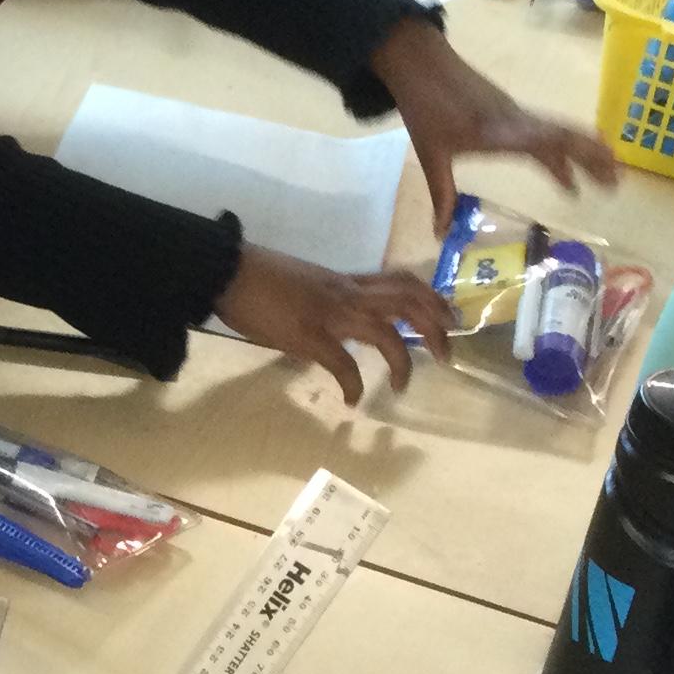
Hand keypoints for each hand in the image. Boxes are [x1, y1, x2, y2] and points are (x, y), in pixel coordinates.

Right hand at [215, 246, 447, 407]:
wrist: (228, 272)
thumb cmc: (258, 276)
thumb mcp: (304, 284)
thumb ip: (324, 302)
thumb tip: (329, 329)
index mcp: (345, 280)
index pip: (400, 281)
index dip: (430, 298)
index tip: (445, 316)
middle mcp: (347, 294)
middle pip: (409, 303)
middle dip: (435, 328)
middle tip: (445, 353)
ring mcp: (331, 314)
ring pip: (387, 333)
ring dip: (403, 362)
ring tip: (403, 386)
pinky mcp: (310, 336)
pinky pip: (344, 365)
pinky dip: (353, 386)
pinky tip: (353, 401)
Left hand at [370, 17, 619, 227]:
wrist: (420, 61)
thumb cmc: (425, 109)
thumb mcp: (431, 155)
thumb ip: (441, 195)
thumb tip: (440, 235)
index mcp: (499, 132)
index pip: (544, 143)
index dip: (569, 161)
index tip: (585, 187)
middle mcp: (517, 120)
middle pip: (564, 136)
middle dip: (592, 159)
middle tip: (616, 184)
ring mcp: (518, 113)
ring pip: (561, 131)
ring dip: (585, 151)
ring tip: (608, 175)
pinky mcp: (513, 110)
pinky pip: (548, 128)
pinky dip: (566, 145)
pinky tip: (568, 164)